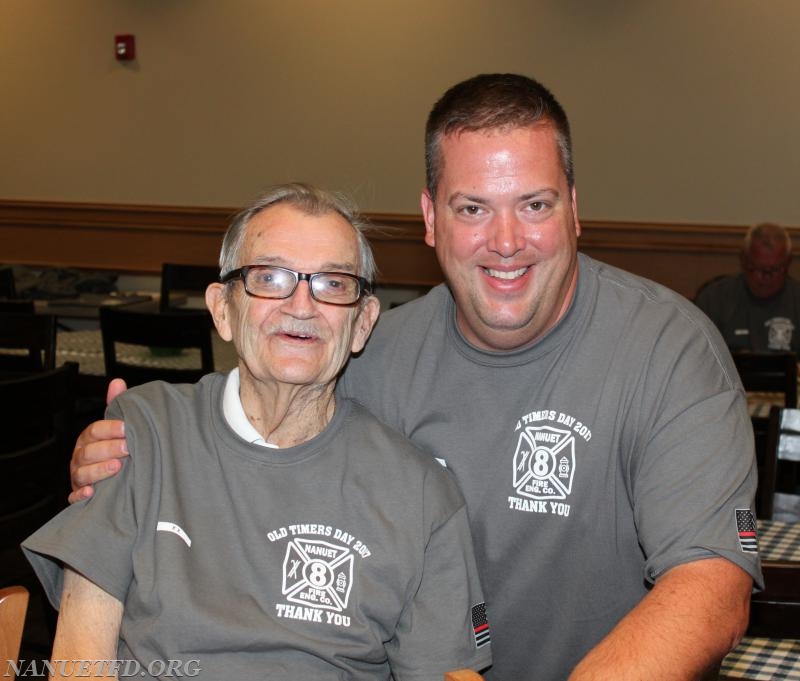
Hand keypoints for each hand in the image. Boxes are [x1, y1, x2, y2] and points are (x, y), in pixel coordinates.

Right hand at [68, 379, 128, 503]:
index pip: (94, 431)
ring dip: (99, 470)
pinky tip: (92, 493)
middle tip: (128, 448)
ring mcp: (78, 477)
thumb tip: (118, 382)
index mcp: (88, 439)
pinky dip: (81, 496)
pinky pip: (74, 497)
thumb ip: (116, 406)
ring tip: (117, 466)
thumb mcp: (115, 427)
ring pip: (82, 474)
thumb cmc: (113, 448)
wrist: (112, 476)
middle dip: (108, 449)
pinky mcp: (78, 495)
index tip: (126, 428)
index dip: (110, 429)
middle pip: (88, 452)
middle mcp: (80, 457)